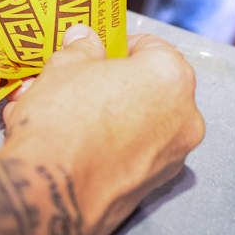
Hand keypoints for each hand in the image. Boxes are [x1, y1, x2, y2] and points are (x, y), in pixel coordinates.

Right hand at [0, 25, 204, 234]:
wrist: (49, 195)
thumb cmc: (62, 120)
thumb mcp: (64, 67)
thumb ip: (81, 49)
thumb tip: (84, 39)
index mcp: (171, 75)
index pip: (151, 47)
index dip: (119, 47)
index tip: (95, 54)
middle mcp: (185, 116)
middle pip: (148, 87)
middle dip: (111, 84)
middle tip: (75, 86)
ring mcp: (174, 156)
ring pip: (139, 123)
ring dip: (106, 116)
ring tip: (62, 117)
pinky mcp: (155, 187)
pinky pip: (133, 154)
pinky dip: (109, 147)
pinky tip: (70, 146)